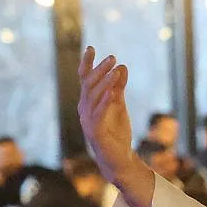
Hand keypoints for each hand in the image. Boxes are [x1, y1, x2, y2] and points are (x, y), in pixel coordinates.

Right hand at [78, 47, 153, 206]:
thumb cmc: (116, 133)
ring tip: (114, 71)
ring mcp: (87, 121)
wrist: (118, 159)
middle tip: (112, 57)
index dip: (87, 64)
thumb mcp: (119, 105)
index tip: (91, 48)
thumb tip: (122, 66)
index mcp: (88, 102)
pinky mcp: (95, 132)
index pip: (85, 79)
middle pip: (89, 85)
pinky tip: (112, 92)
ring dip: (104, 82)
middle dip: (100, 70)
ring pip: (93, 97)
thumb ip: (119, 87)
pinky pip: (98, 114)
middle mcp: (84, 109)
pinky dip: (105, 102)